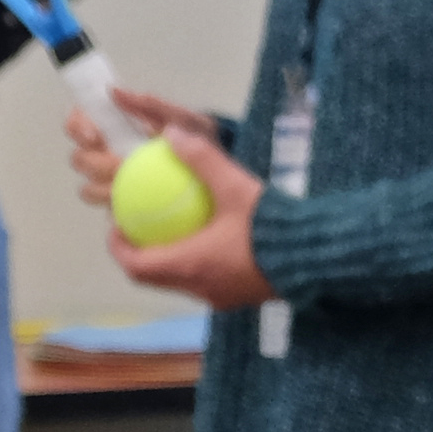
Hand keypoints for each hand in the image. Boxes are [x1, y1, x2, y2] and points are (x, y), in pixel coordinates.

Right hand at [69, 80, 222, 202]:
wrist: (221, 174)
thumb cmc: (199, 141)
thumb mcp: (183, 118)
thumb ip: (152, 104)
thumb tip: (115, 91)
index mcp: (114, 130)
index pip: (78, 123)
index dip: (78, 127)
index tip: (96, 136)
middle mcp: (107, 155)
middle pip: (78, 159)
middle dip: (94, 162)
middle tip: (120, 164)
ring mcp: (114, 184)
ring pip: (88, 189)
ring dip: (104, 189)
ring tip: (129, 186)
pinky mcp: (125, 208)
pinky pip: (110, 213)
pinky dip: (119, 210)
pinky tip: (136, 207)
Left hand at [101, 91, 276, 311]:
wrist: (315, 258)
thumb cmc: (271, 226)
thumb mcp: (234, 186)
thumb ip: (202, 159)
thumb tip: (171, 133)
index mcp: (188, 265)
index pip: (135, 265)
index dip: (119, 247)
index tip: (117, 226)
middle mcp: (199, 287)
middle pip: (152, 278)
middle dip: (139, 256)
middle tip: (139, 230)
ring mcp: (220, 296)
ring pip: (179, 283)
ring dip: (168, 263)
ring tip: (172, 235)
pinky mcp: (240, 298)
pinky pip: (206, 285)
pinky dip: (195, 268)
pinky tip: (211, 246)